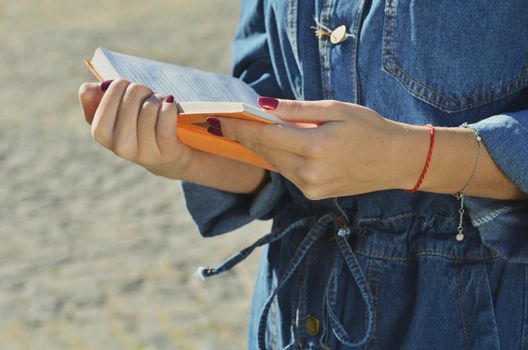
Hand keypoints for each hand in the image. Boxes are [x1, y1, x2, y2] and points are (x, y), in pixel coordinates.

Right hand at [78, 80, 191, 178]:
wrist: (168, 159)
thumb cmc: (139, 127)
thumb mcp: (114, 114)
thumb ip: (95, 97)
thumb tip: (92, 88)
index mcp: (100, 132)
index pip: (113, 88)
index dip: (124, 85)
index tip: (129, 94)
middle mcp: (119, 145)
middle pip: (133, 94)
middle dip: (144, 91)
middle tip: (148, 99)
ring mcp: (143, 151)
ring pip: (150, 106)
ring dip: (159, 99)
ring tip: (161, 106)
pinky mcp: (166, 151)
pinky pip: (166, 115)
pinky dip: (170, 107)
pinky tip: (170, 109)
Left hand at [214, 98, 415, 199]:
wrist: (396, 161)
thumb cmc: (370, 128)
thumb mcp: (336, 109)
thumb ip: (298, 110)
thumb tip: (264, 106)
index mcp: (314, 148)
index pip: (265, 137)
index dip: (239, 128)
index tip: (218, 120)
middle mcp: (308, 173)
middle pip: (265, 152)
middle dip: (244, 136)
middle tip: (225, 122)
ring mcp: (311, 187)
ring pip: (274, 164)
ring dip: (260, 147)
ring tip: (244, 130)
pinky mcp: (314, 194)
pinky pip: (287, 173)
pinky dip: (277, 158)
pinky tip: (273, 145)